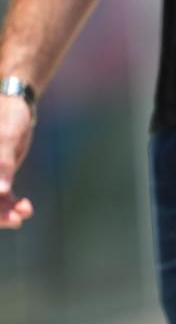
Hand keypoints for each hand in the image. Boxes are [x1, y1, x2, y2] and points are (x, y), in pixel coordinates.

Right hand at [0, 95, 34, 227]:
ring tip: (25, 213)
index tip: (2, 218)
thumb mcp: (6, 136)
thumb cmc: (7, 114)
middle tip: (17, 219)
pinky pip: (1, 196)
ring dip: (5, 211)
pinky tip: (26, 208)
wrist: (16, 103)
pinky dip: (12, 204)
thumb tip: (0, 191)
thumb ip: (1, 162)